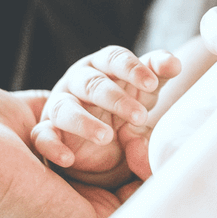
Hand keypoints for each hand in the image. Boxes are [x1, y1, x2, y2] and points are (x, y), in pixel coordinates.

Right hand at [32, 46, 180, 186]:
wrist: (104, 143)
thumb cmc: (125, 106)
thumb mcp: (144, 91)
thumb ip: (157, 73)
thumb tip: (174, 63)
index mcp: (103, 67)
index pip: (113, 58)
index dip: (132, 68)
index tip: (153, 83)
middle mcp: (78, 82)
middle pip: (91, 83)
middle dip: (116, 98)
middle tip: (141, 116)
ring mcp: (60, 105)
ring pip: (64, 108)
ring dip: (84, 121)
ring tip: (107, 137)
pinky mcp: (47, 131)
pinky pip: (42, 137)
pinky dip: (52, 147)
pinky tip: (68, 158)